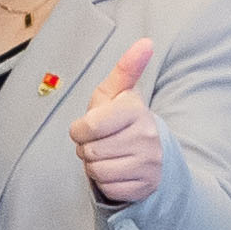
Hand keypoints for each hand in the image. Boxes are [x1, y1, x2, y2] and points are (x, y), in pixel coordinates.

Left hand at [69, 39, 166, 208]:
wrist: (151, 154)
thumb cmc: (123, 120)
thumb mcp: (118, 93)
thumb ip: (127, 68)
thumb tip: (146, 42)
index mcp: (136, 110)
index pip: (89, 126)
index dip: (79, 129)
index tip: (86, 127)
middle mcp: (146, 136)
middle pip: (89, 150)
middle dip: (86, 148)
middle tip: (99, 142)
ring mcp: (149, 163)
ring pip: (97, 171)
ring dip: (94, 165)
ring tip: (107, 155)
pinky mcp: (146, 185)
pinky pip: (109, 187)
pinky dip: (106, 182)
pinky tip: (117, 170)